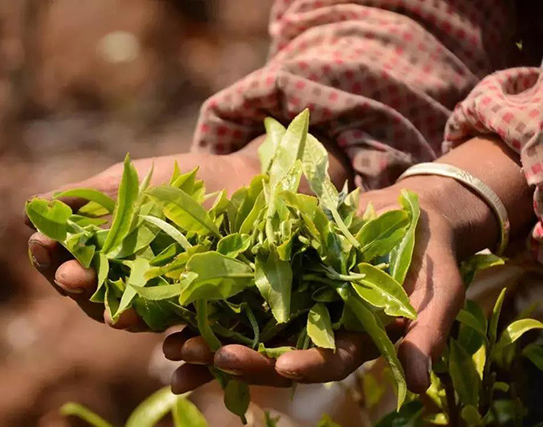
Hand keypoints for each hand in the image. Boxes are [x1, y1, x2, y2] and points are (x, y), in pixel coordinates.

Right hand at [26, 149, 261, 328]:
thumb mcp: (128, 183)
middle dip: (75, 283)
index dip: (50, 256)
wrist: (241, 184)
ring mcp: (156, 293)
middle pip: (89, 291)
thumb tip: (31, 209)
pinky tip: (139, 317)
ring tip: (106, 309)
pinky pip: (167, 320)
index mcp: (105, 248)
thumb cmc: (180, 180)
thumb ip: (84, 197)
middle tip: (68, 276)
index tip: (40, 244)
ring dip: (110, 311)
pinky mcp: (188, 306)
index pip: (67, 259)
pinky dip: (152, 321)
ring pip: (122, 310)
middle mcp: (124, 276)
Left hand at [163, 174, 497, 393]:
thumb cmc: (433, 257)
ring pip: (250, 329)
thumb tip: (416, 383)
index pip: (326, 362)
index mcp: (355, 342)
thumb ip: (425, 334)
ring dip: (211, 340)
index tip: (281, 365)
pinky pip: (244, 291)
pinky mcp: (280, 276)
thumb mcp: (438, 293)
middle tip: (196, 358)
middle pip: (274, 353)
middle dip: (237, 358)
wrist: (413, 217)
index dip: (305, 365)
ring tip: (172, 348)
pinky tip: (180, 307)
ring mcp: (297, 305)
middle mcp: (319, 331)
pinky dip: (215, 300)